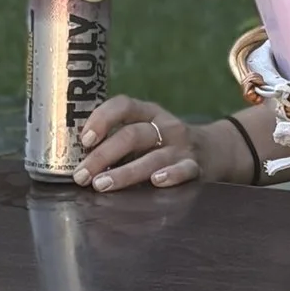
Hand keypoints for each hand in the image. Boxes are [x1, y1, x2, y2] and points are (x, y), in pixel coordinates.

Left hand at [74, 96, 205, 190]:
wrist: (214, 150)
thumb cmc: (164, 144)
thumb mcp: (145, 131)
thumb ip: (118, 140)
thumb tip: (75, 158)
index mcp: (148, 112)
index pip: (123, 105)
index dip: (102, 119)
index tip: (84, 140)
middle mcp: (164, 125)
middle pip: (131, 135)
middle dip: (103, 156)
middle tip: (82, 175)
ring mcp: (181, 145)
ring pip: (151, 157)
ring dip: (124, 173)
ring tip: (102, 185)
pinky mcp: (195, 166)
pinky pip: (183, 169)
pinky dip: (170, 175)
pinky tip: (156, 182)